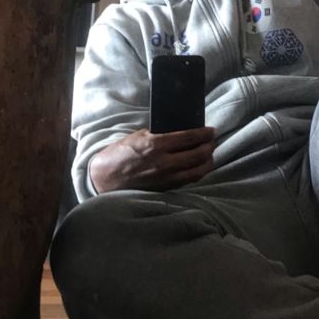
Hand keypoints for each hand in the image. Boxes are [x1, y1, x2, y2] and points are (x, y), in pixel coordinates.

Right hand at [89, 126, 214, 192]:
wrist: (106, 178)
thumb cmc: (121, 153)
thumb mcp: (140, 136)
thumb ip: (161, 134)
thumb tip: (182, 132)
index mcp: (156, 144)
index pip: (190, 137)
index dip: (204, 133)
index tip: (211, 130)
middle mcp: (164, 162)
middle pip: (198, 155)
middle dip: (209, 146)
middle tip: (212, 141)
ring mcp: (166, 177)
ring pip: (198, 171)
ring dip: (208, 161)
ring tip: (210, 154)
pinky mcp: (165, 188)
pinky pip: (189, 180)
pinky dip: (198, 172)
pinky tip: (201, 167)